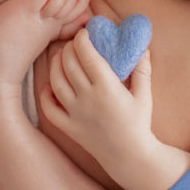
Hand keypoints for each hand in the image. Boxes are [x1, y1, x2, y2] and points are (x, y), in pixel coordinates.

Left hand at [39, 29, 153, 165]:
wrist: (130, 156)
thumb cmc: (139, 124)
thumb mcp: (144, 95)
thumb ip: (142, 69)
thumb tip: (142, 47)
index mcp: (107, 87)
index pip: (87, 56)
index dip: (82, 40)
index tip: (84, 33)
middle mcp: (88, 98)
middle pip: (69, 65)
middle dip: (68, 48)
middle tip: (72, 43)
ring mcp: (75, 113)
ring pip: (56, 82)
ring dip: (55, 65)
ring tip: (60, 56)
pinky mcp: (69, 127)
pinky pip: (49, 109)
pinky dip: (45, 94)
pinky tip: (50, 84)